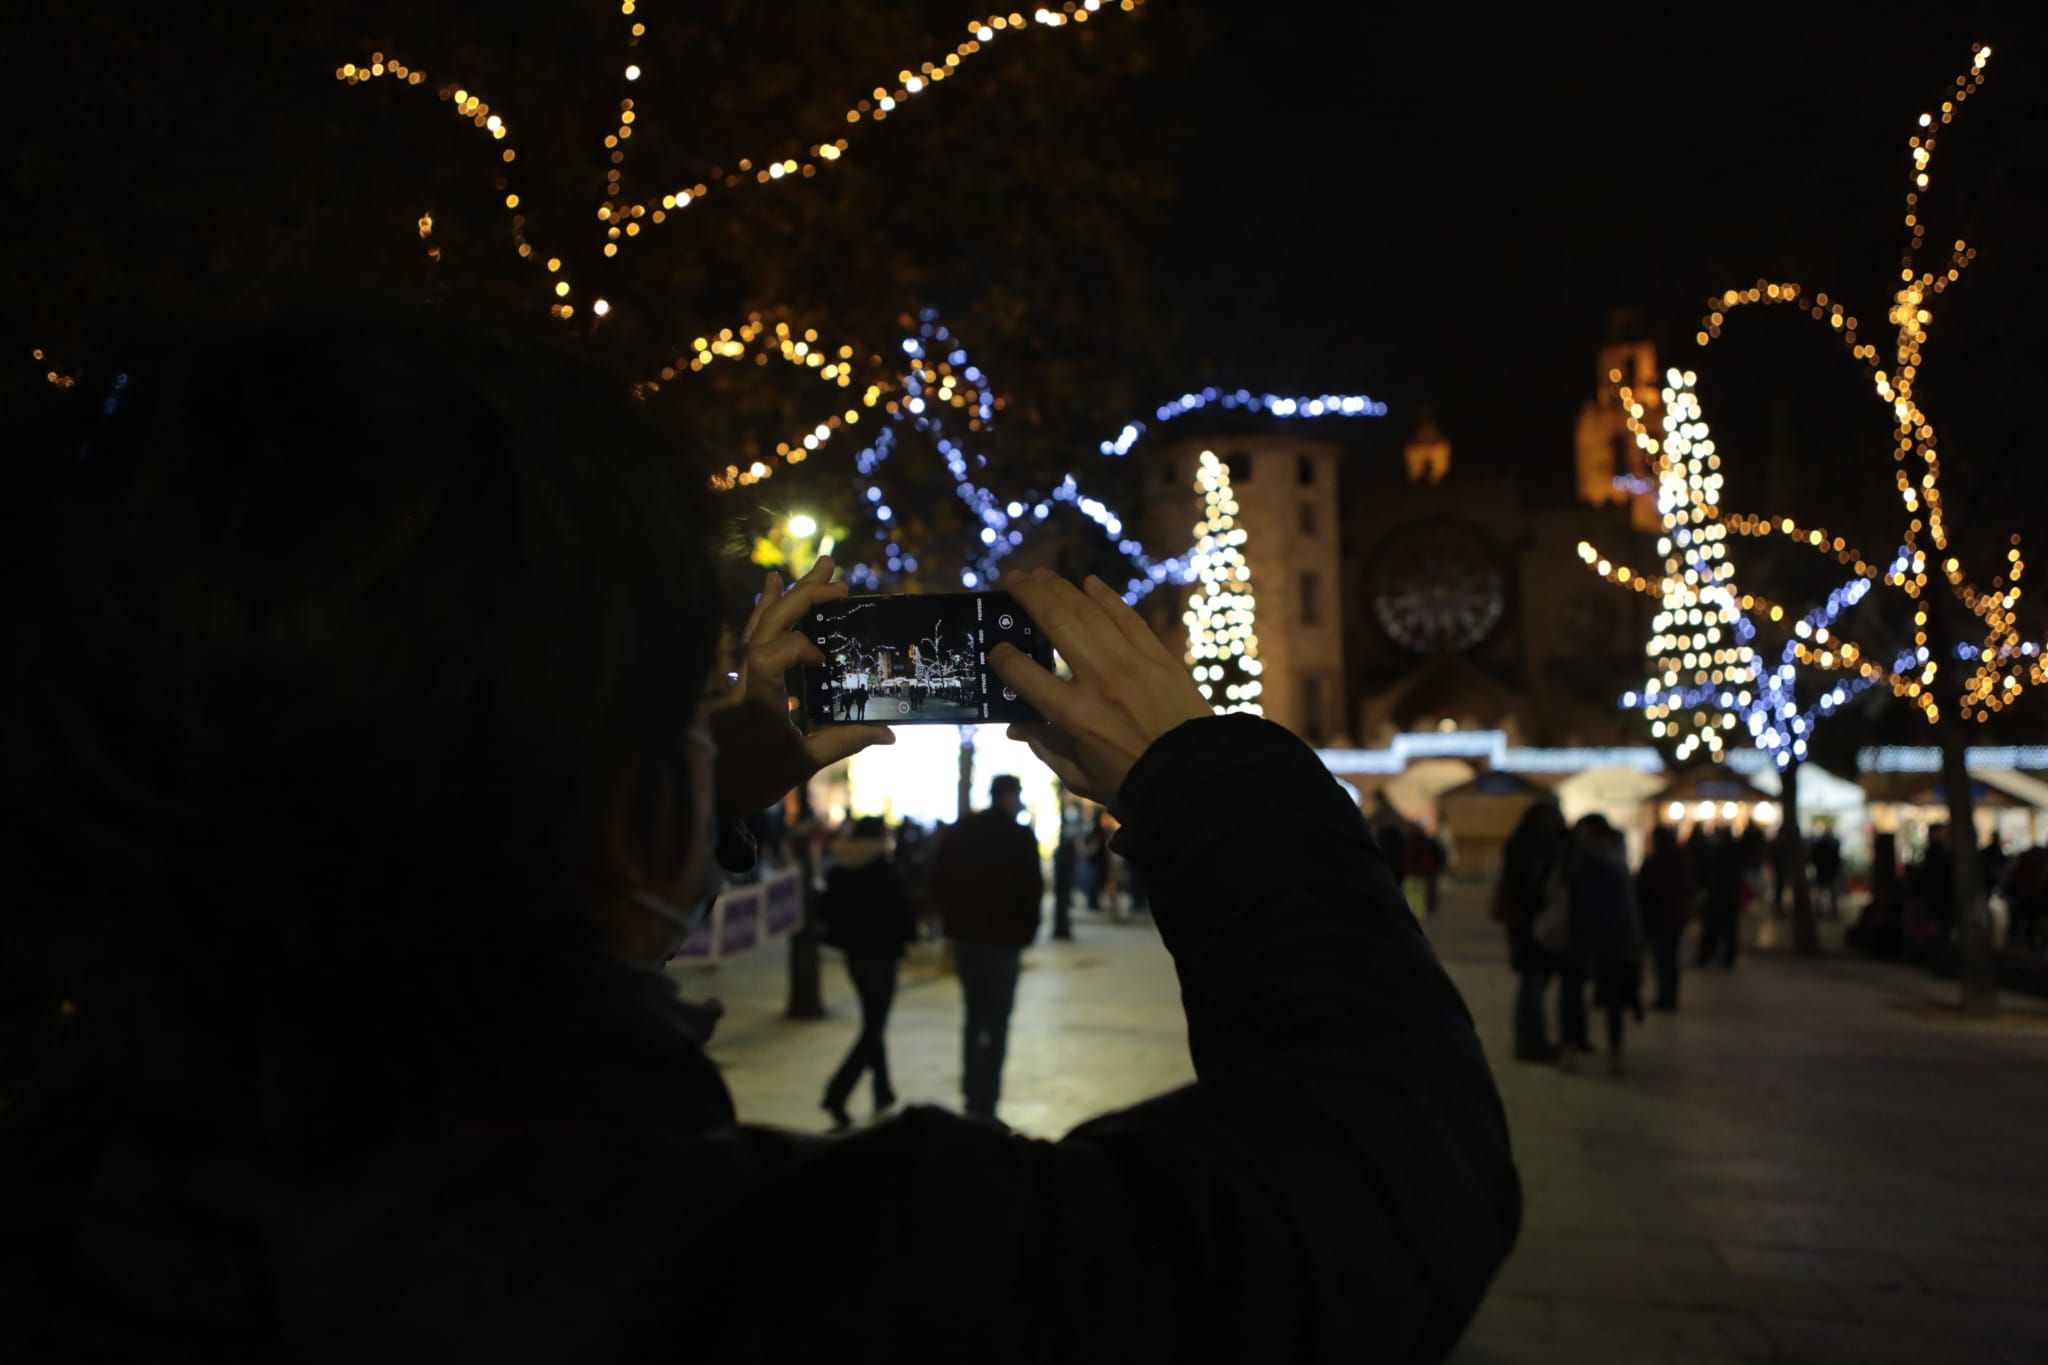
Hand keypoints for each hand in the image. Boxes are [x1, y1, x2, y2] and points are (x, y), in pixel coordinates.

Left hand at [704, 556, 892, 823]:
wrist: (705, 793)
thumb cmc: (750, 782)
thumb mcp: (799, 766)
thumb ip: (842, 742)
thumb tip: (889, 734)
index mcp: (758, 700)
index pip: (771, 655)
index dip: (799, 646)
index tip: (824, 659)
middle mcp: (742, 680)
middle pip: (767, 625)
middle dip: (803, 597)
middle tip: (837, 579)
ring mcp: (734, 676)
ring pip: (756, 625)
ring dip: (786, 596)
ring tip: (814, 568)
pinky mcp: (733, 678)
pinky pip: (746, 635)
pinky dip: (761, 610)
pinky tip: (770, 584)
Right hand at [990, 569, 1211, 805]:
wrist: (1194, 777)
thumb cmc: (1131, 783)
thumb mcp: (1078, 776)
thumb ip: (1044, 747)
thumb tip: (1017, 725)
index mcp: (1074, 715)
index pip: (1023, 674)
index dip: (1003, 657)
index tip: (996, 648)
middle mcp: (1098, 680)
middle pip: (1056, 623)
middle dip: (1028, 596)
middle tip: (1012, 580)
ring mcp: (1131, 662)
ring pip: (1089, 611)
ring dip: (1061, 588)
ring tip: (1040, 575)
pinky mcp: (1157, 656)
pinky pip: (1127, 617)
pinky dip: (1107, 597)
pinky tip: (1089, 583)